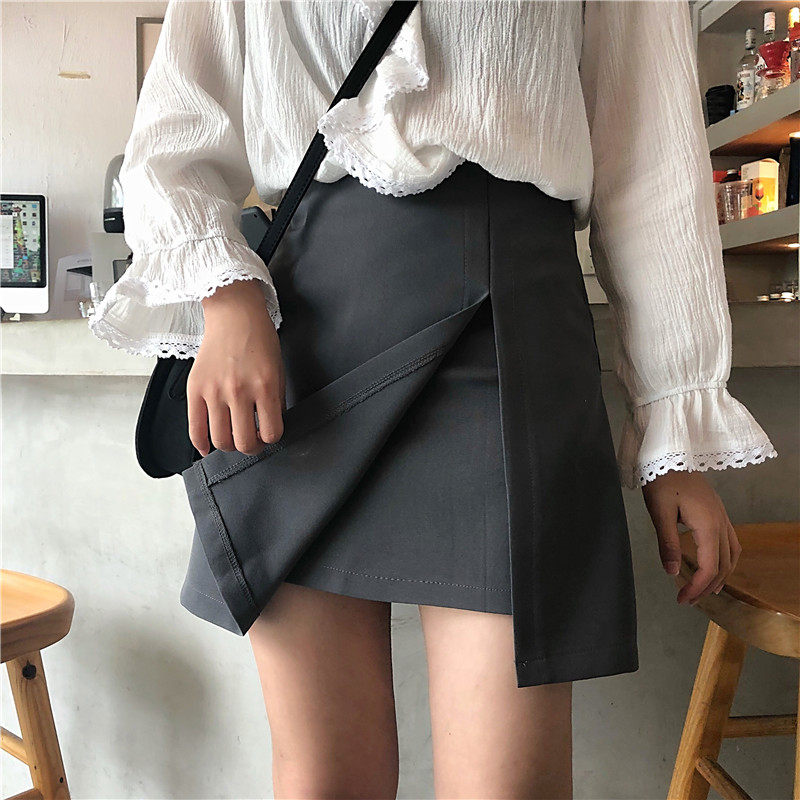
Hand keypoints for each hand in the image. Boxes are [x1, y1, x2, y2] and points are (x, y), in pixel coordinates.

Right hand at [188, 279, 285, 456]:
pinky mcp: (195, 389)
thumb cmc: (258, 340)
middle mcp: (239, 391)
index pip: (271, 433)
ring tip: (233, 436)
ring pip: (220, 440)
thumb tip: (269, 429)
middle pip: (244, 442)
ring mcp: (214, 391)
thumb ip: (275, 402)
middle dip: (251, 447)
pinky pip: (195, 430)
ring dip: (229, 445)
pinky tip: (208, 446)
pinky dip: (201, 445)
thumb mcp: (278, 371)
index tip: (267, 433)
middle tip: (251, 439)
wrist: (234, 315)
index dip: (271, 438)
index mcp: (265, 387)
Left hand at [641, 471, 740, 605]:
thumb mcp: (659, 512)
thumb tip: (673, 572)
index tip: (682, 600)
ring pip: (731, 554)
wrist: (671, 453)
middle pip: (723, 565)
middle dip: (707, 587)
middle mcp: (720, 523)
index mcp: (708, 525)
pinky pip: (731, 542)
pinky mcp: (717, 512)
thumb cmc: (662, 479)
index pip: (709, 567)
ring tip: (706, 591)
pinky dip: (726, 560)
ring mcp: (722, 517)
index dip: (697, 587)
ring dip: (720, 575)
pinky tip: (715, 564)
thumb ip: (668, 543)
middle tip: (688, 600)